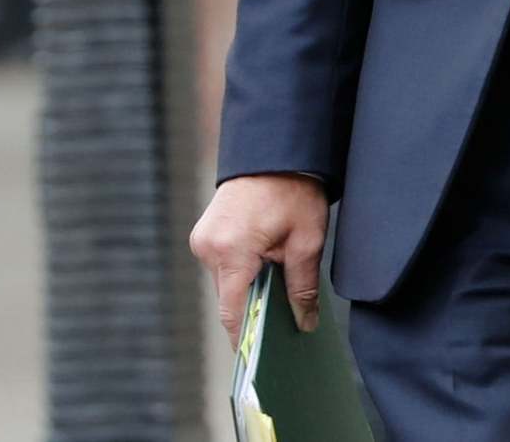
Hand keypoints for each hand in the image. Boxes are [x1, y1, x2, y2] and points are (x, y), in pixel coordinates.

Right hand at [189, 173, 328, 342]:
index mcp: (231, 251)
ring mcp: (202, 239)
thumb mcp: (307, 240)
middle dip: (253, 310)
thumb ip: (303, 286)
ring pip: (225, 283)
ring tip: (277, 294)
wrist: (277, 151)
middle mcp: (208, 247)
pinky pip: (222, 265)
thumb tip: (304, 323)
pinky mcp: (205, 233)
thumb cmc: (294, 191)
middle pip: (228, 298)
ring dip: (248, 288)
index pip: (231, 311)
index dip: (245, 337)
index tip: (260, 358)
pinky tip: (265, 271)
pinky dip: (241, 272)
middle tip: (282, 326)